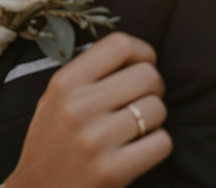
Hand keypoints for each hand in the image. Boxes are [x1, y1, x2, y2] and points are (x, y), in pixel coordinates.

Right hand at [3, 32, 171, 187]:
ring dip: (153, 119)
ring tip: (133, 128)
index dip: (142, 52)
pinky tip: (136, 150)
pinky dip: (156, 145)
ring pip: (157, 109)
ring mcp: (96, 140)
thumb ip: (89, 74)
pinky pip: (162, 142)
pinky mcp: (113, 170)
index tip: (142, 64)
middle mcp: (78, 107)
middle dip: (153, 87)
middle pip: (147, 75)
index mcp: (63, 83)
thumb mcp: (54, 99)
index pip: (119, 45)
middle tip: (141, 100)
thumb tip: (139, 56)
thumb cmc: (53, 141)